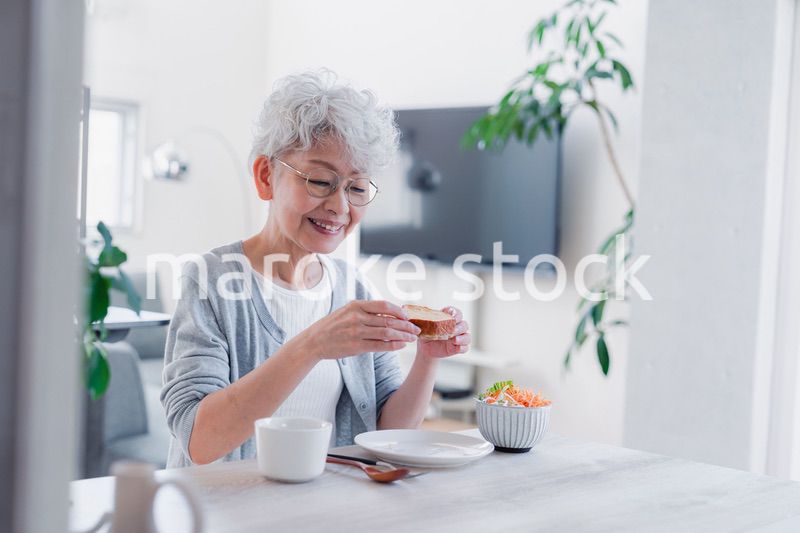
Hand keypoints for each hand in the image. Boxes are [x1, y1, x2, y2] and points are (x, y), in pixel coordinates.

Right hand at [300, 300, 420, 360]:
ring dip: (403, 336)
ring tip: (412, 338)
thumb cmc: (333, 326)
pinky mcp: (356, 347)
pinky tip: (401, 345)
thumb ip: (366, 311)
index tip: (408, 316)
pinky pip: (380, 346)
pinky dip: (393, 346)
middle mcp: (357, 317)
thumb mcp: (347, 311)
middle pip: (388, 320)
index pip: (383, 305)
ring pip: (387, 333)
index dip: (399, 310)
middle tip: (416, 329)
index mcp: (356, 305)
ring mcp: (356, 332)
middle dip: (406, 325)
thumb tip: (389, 313)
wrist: (314, 341)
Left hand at [416, 306, 470, 358]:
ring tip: (454, 340)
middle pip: (464, 325)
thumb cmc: (426, 333)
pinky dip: (462, 348)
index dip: (457, 315)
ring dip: (463, 338)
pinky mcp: (458, 347)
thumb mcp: (424, 326)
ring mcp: (459, 337)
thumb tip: (420, 318)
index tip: (453, 318)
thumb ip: (424, 321)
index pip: (457, 313)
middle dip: (459, 328)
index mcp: (449, 318)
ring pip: (467, 336)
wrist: (426, 347)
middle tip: (453, 331)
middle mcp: (457, 327)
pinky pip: (465, 348)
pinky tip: (457, 348)